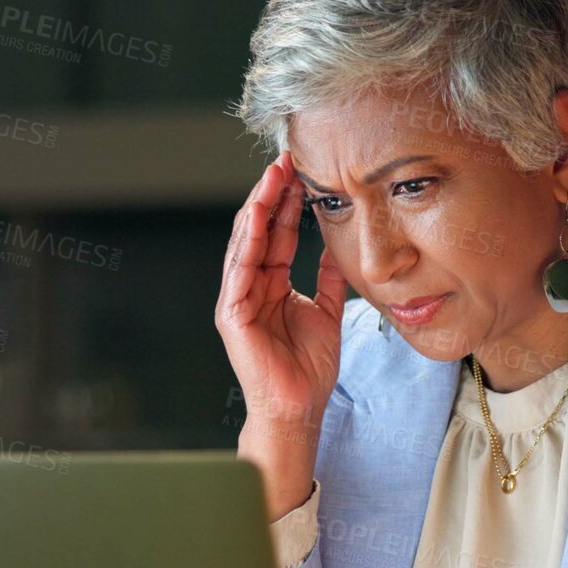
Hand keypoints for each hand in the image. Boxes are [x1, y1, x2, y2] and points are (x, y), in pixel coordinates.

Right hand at [215, 150, 346, 517]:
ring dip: (257, 207)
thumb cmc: (309, 368)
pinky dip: (247, 242)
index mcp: (271, 284)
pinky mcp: (232, 315)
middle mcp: (250, 286)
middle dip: (270, 194)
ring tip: (271, 176)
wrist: (299, 407)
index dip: (287, 202)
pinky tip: (256, 216)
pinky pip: (239, 271)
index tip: (301, 171)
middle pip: (258, 230)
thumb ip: (327, 278)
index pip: (276, 233)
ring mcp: (238, 299)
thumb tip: (334, 247)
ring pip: (245, 243)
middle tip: (285, 159)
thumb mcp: (327, 310)